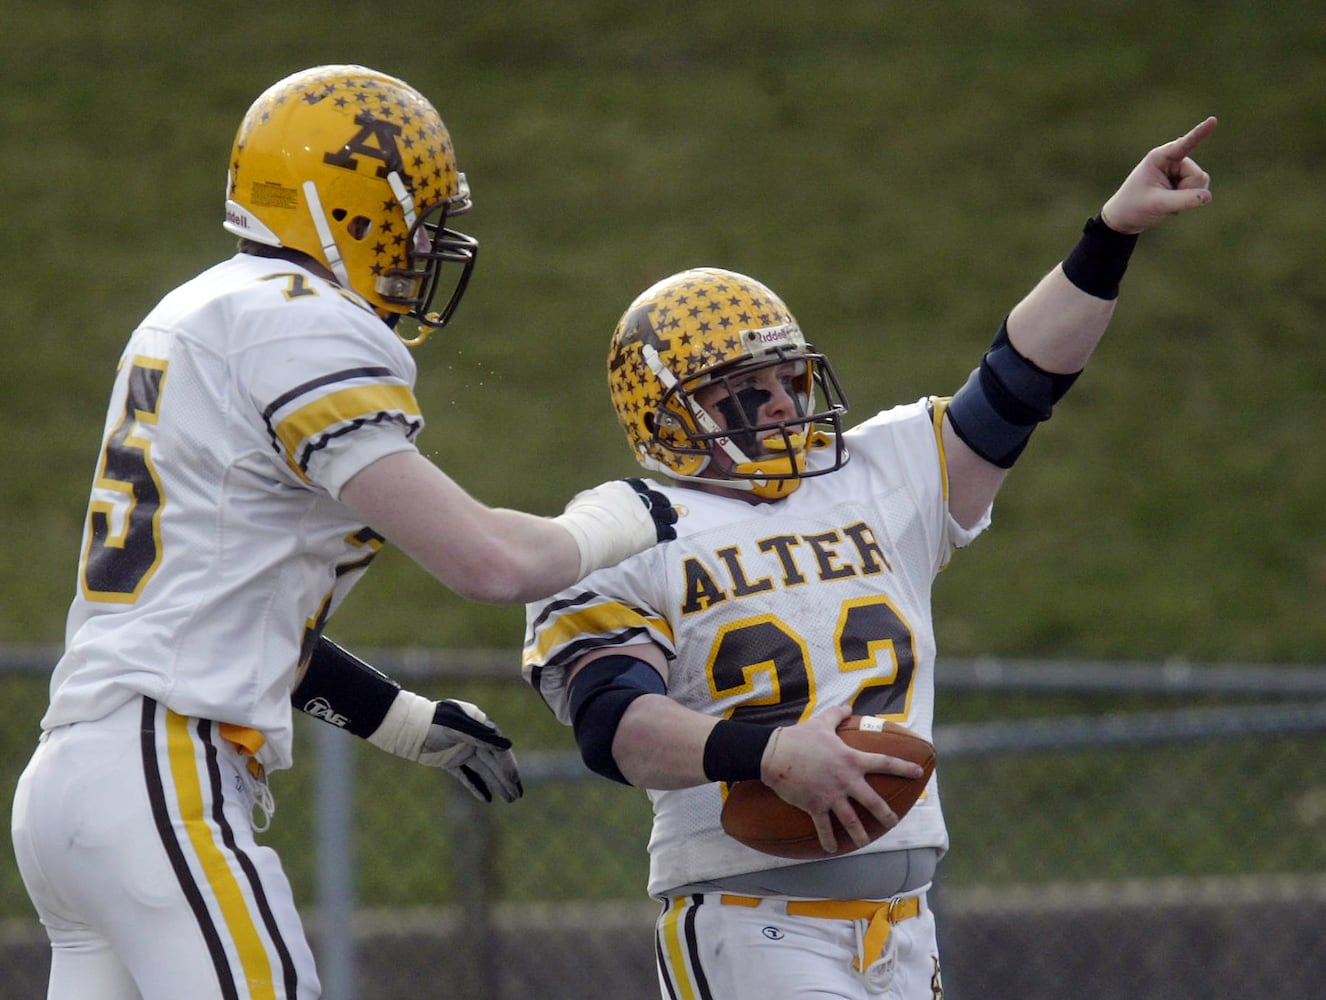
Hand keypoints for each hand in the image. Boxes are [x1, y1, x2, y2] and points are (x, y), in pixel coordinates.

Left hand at [419, 699, 522, 802]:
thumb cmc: (434, 722)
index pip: (498, 750)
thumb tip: (507, 746)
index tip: (514, 780)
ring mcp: (463, 751)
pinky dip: (477, 787)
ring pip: (483, 772)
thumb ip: (481, 737)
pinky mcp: (451, 762)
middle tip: (518, 796)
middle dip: (506, 779)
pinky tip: (487, 799)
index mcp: (480, 728)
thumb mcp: (458, 729)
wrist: (408, 727)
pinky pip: (467, 777)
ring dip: (496, 785)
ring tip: (509, 800)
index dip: (508, 765)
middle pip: (494, 763)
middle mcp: (474, 740)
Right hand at [555, 478, 678, 577]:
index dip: (644, 493)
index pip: (640, 485)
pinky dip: (669, 533)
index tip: (645, 498)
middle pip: (658, 497)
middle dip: (661, 503)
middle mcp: (638, 497)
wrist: (590, 533)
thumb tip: (584, 501)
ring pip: (667, 512)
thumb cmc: (581, 519)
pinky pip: (668, 531)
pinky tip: (669, 536)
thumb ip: (592, 499)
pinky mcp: (653, 531)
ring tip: (670, 522)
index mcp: (622, 488)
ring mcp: (648, 513)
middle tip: (663, 510)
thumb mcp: (585, 500)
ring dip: (669, 517)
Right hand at [759, 705, 923, 854]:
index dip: (904, 767)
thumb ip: (838, 714)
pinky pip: (824, 828)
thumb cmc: (799, 737)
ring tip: (866, 843)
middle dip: (886, 814)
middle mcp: (846, 780)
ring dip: (861, 835)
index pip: (884, 763)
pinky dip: (829, 840)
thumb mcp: (822, 722)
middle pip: (873, 801)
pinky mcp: (815, 806)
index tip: (918, 772)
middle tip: (893, 822)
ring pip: (852, 821)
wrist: (775, 753)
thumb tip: (849, 705)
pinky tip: (832, 849)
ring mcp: (831, 795)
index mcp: (851, 759)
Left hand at [1101, 117, 1215, 233]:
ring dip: (1187, 198)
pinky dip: (1187, 202)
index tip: (1213, 120)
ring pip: (1201, 182)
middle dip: (1187, 192)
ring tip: (1166, 201)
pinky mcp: (1183, 181)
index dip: (1200, 132)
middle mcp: (1172, 160)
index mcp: (1160, 158)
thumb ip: (1183, 200)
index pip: (1184, 145)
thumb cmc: (1134, 207)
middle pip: (1198, 175)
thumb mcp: (1157, 204)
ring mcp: (1180, 170)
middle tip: (1163, 200)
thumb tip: (1208, 196)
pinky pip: (1199, 191)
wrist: (1125, 218)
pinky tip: (1170, 204)